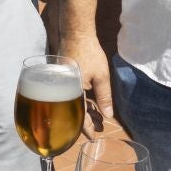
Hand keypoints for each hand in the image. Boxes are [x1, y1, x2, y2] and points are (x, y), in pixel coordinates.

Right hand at [56, 0, 112, 130]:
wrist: (76, 33)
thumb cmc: (89, 53)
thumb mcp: (101, 77)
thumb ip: (104, 97)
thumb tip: (109, 116)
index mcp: (72, 93)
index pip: (78, 117)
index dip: (86, 128)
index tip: (93, 137)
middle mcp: (63, 90)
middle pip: (74, 112)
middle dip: (87, 121)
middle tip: (100, 127)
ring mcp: (62, 84)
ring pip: (73, 103)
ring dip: (85, 110)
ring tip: (98, 117)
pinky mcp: (63, 78)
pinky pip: (70, 95)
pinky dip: (80, 100)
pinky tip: (90, 103)